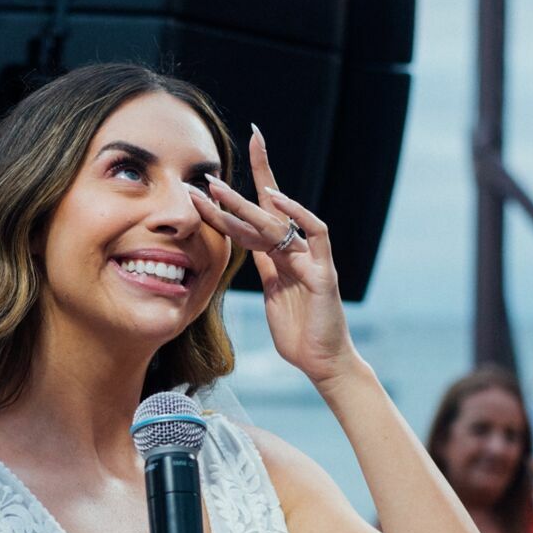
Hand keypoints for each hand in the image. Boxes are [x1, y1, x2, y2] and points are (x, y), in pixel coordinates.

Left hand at [188, 125, 354, 385]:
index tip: (209, 180)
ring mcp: (309, 259)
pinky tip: (277, 198)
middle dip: (241, 187)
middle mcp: (294, 252)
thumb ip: (264, 269)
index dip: (234, 198)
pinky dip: (298, 213)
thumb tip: (246, 251)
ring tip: (218, 189)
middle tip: (211, 170)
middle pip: (265, 211)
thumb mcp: (272, 295)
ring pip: (277, 222)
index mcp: (278, 257)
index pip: (255, 219)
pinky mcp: (323, 272)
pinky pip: (316, 234)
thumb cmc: (298, 333)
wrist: (321, 362)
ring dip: (246, 203)